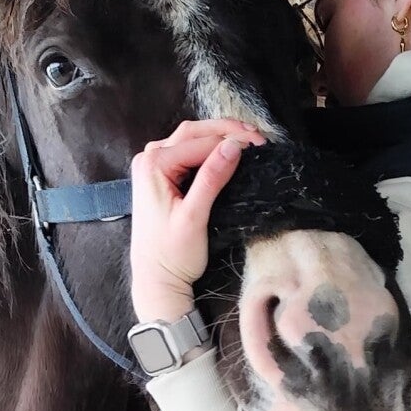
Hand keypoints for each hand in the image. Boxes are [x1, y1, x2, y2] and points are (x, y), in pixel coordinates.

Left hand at [129, 118, 266, 323]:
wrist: (155, 279)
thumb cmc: (172, 255)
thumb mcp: (194, 217)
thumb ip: (212, 179)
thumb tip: (234, 147)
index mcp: (154, 165)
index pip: (200, 142)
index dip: (232, 140)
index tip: (261, 144)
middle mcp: (149, 158)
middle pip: (193, 132)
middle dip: (227, 131)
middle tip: (258, 136)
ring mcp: (153, 166)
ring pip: (190, 139)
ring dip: (218, 136)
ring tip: (247, 139)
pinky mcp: (160, 176)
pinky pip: (187, 152)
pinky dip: (208, 149)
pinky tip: (227, 152)